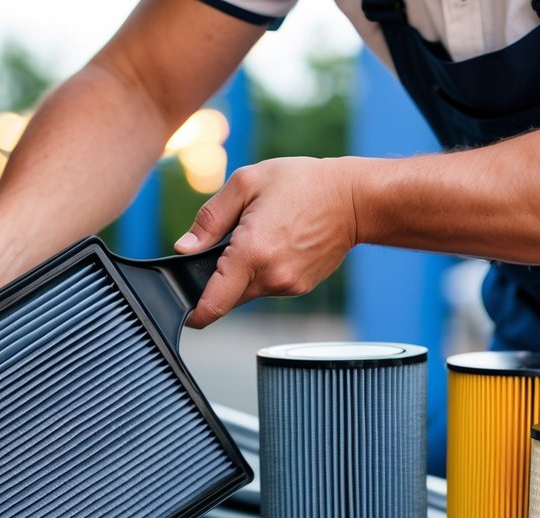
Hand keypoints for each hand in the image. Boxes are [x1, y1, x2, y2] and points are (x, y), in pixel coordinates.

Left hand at [173, 157, 358, 327]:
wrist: (355, 199)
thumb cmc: (303, 184)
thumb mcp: (247, 183)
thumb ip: (209, 218)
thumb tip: (185, 248)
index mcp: (252, 253)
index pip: (213, 304)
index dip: (194, 313)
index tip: (186, 312)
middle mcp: (271, 277)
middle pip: (227, 298)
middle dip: (218, 281)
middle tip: (229, 246)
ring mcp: (288, 286)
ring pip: (247, 292)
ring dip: (243, 274)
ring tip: (260, 237)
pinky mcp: (299, 288)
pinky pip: (268, 287)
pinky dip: (263, 272)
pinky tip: (277, 244)